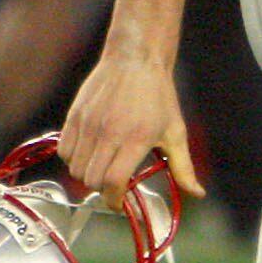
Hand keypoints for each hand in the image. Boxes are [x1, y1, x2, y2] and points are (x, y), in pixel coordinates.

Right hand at [59, 46, 205, 201]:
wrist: (136, 59)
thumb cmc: (158, 96)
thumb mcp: (176, 132)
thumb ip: (183, 167)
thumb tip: (197, 193)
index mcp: (134, 139)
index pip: (113, 182)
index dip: (115, 200)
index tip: (121, 203)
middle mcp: (108, 133)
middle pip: (92, 180)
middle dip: (103, 190)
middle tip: (115, 186)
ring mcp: (88, 124)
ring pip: (76, 169)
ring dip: (88, 176)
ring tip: (103, 169)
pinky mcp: (74, 116)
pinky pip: (64, 151)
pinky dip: (74, 160)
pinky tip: (90, 154)